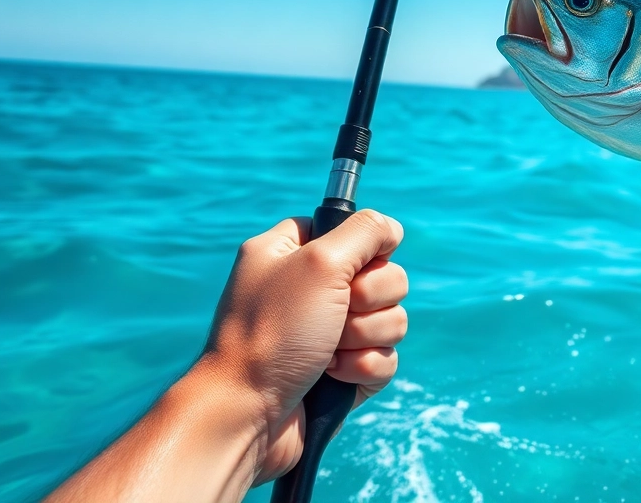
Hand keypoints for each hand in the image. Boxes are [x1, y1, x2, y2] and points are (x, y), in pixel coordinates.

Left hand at [199, 210, 407, 482]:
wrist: (248, 413)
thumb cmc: (274, 333)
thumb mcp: (320, 263)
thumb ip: (365, 232)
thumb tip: (392, 229)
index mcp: (292, 252)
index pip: (350, 229)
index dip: (362, 249)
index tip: (348, 266)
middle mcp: (311, 289)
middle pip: (384, 275)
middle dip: (369, 300)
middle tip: (337, 312)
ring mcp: (329, 332)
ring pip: (390, 318)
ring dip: (365, 336)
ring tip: (328, 352)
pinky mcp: (343, 372)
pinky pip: (384, 357)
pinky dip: (363, 368)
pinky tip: (333, 377)